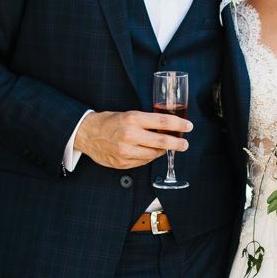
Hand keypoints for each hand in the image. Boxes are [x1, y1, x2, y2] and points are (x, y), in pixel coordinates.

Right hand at [74, 110, 191, 169]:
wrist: (87, 133)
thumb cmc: (109, 121)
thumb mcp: (128, 114)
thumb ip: (146, 121)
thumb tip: (167, 127)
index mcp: (133, 119)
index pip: (162, 122)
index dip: (178, 125)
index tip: (189, 127)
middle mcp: (130, 135)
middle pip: (161, 142)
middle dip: (177, 144)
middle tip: (185, 144)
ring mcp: (126, 151)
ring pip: (153, 154)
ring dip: (161, 151)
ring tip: (164, 147)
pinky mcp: (122, 163)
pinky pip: (143, 162)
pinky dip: (148, 157)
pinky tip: (147, 152)